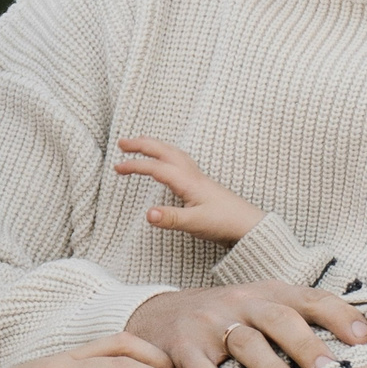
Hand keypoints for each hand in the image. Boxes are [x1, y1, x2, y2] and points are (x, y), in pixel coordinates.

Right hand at [115, 137, 264, 244]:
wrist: (250, 225)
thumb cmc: (225, 223)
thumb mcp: (194, 223)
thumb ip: (170, 218)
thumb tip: (147, 213)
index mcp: (187, 181)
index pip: (156, 167)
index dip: (135, 166)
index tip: (117, 167)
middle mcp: (192, 175)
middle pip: (164, 151)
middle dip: (142, 144)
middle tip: (122, 142)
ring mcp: (198, 178)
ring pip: (173, 153)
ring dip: (155, 146)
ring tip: (140, 144)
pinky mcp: (202, 184)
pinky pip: (180, 160)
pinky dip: (167, 154)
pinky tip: (165, 162)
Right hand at [126, 283, 366, 367]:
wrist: (156, 314)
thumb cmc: (226, 321)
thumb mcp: (260, 309)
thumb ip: (301, 322)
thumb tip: (364, 353)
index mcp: (268, 294)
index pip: (309, 297)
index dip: (339, 315)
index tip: (365, 339)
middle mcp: (241, 302)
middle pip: (279, 318)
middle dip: (306, 345)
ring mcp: (210, 323)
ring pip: (245, 343)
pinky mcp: (182, 347)